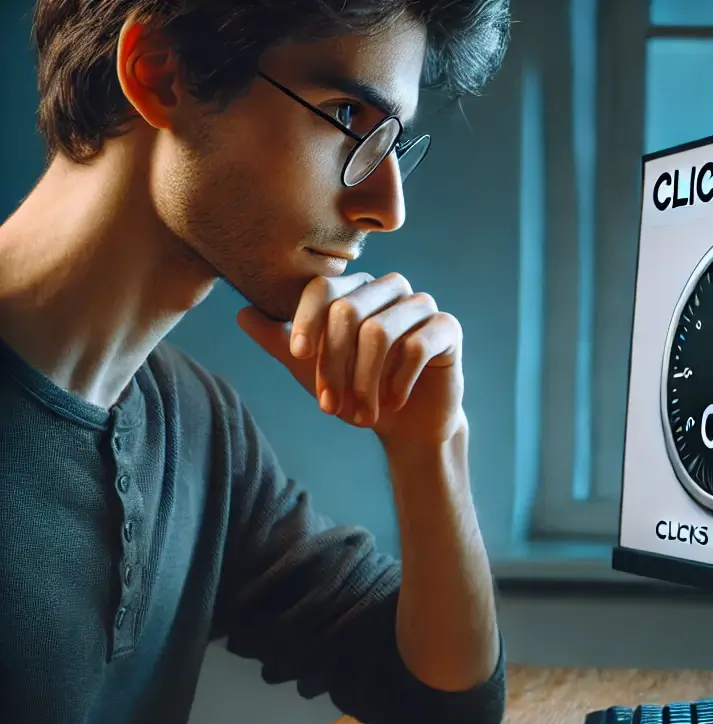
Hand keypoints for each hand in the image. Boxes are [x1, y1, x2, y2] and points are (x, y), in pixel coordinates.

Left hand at [238, 273, 465, 447]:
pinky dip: (398, 382)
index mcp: (354, 289)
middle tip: (330, 408)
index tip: (298, 356)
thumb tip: (242, 313)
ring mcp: (420, 305)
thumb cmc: (358, 390)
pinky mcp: (447, 328)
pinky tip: (394, 402)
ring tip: (363, 414)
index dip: (307, 320)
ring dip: (364, 382)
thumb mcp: (311, 370)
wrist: (407, 425)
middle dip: (334, 366)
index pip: (323, 287)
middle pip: (348, 311)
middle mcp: (388, 288)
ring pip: (380, 332)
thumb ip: (280, 341)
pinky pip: (416, 346)